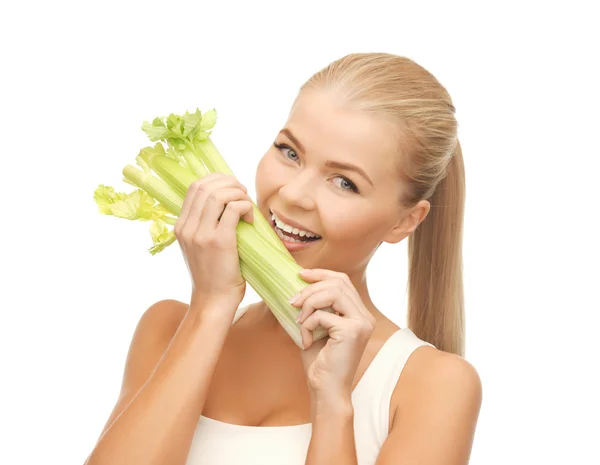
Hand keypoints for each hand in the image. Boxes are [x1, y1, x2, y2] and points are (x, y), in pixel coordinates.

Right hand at [174, 173, 253, 315]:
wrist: (213, 300)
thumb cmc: (213, 274)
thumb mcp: (199, 246)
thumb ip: (204, 224)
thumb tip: (225, 200)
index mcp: (180, 226)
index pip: (195, 187)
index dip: (216, 180)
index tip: (232, 188)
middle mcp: (187, 228)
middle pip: (206, 186)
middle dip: (229, 182)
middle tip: (243, 194)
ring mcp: (201, 234)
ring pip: (219, 194)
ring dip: (238, 193)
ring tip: (248, 206)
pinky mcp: (219, 241)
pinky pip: (234, 209)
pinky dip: (245, 207)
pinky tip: (250, 219)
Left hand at [291, 269, 375, 398]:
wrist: (325, 389)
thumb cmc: (319, 361)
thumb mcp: (315, 326)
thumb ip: (315, 306)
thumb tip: (297, 283)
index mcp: (359, 313)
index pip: (343, 280)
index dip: (321, 273)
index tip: (300, 274)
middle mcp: (364, 316)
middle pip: (338, 282)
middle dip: (310, 289)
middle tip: (292, 302)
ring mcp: (361, 323)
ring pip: (332, 292)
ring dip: (308, 303)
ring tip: (299, 321)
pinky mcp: (352, 331)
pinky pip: (322, 315)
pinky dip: (307, 324)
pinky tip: (305, 340)